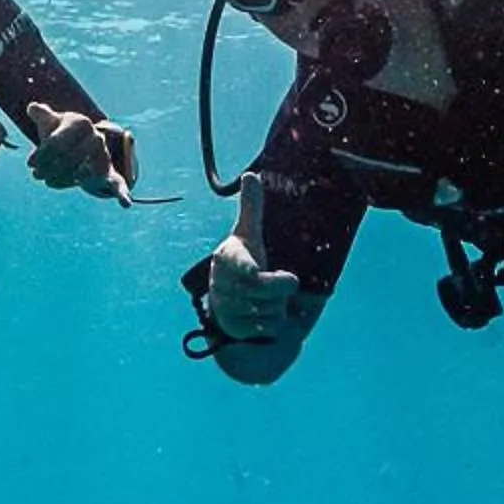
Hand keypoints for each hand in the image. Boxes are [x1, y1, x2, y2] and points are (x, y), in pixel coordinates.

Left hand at [24, 105, 135, 203]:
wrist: (84, 144)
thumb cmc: (63, 134)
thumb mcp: (52, 122)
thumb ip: (41, 114)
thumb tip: (32, 108)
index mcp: (81, 123)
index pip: (57, 142)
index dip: (41, 154)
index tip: (30, 163)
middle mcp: (96, 138)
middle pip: (69, 158)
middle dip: (49, 168)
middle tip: (36, 175)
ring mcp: (104, 156)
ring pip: (84, 173)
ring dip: (64, 180)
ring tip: (49, 182)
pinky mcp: (109, 174)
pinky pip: (118, 183)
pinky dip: (122, 194)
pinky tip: (125, 203)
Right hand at [208, 172, 304, 345]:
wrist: (228, 298)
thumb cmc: (244, 261)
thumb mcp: (248, 234)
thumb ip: (251, 208)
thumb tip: (251, 174)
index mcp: (228, 258)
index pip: (242, 266)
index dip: (250, 270)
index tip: (256, 272)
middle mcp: (222, 282)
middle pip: (265, 290)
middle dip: (281, 290)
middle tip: (280, 283)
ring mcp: (225, 306)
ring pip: (269, 310)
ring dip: (278, 307)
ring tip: (269, 299)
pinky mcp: (232, 327)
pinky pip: (266, 328)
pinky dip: (273, 324)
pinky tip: (264, 315)